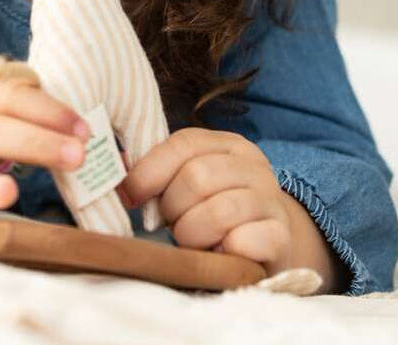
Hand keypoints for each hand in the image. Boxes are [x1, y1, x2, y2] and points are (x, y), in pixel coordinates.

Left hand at [116, 127, 294, 274]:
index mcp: (227, 144)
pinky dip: (221, 252)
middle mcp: (253, 164)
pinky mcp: (280, 236)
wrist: (267, 244)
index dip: (149, 171)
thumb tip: (116, 173)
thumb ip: (157, 174)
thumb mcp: (187, 184)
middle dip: (172, 208)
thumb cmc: (212, 211)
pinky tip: (218, 254)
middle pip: (197, 177)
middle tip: (170, 225)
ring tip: (191, 241)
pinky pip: (243, 242)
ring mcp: (271, 199)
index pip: (183, 144)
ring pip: (218, 211)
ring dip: (192, 234)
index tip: (130, 196)